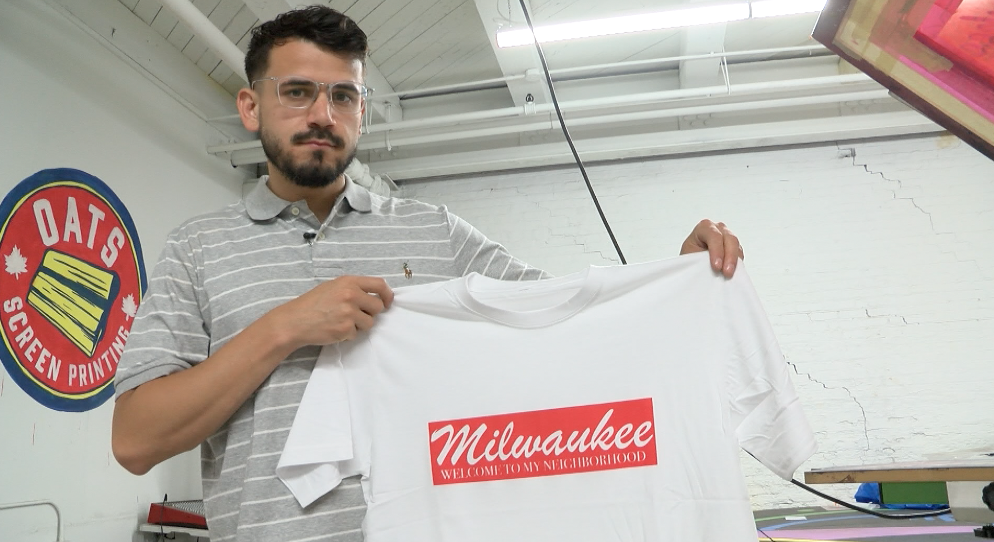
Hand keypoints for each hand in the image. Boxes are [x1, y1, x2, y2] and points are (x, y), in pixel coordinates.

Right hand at [269, 275, 393, 347]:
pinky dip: (348, 334)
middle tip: (357, 315)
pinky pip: (357, 334)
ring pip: (370, 323)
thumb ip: (353, 288)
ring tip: (342, 321)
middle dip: (371, 313)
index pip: (379, 284)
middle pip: (378, 306)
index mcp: (349, 282)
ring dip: (359, 325)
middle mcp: (351, 295)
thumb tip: (375, 296)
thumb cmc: (313, 303)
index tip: (387, 302)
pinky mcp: (345, 329)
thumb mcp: (333, 287)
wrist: (295, 320)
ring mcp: (349, 313)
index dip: (387, 294)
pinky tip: (335, 329)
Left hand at [680, 220, 742, 277]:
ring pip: (736, 246)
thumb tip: (714, 268)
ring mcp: (728, 236)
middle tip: (727, 273)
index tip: (716, 267)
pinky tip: (733, 271)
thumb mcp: (691, 258)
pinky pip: (739, 254)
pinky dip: (737, 263)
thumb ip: (702, 259)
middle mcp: (718, 228)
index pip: (713, 235)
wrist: (693, 263)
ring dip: (735, 261)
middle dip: (729, 256)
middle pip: (729, 238)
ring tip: (730, 274)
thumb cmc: (689, 259)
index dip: (716, 251)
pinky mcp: (734, 247)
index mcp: (704, 227)